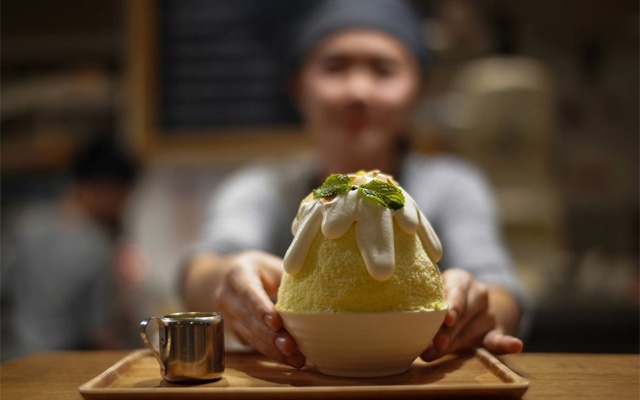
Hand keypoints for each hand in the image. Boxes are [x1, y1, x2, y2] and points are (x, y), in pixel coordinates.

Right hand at [213, 251, 305, 367]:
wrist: (235, 276)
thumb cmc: (264, 269)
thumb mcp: (274, 266)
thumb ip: (289, 279)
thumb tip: (316, 295)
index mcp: (238, 273)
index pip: (248, 292)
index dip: (261, 308)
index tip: (276, 323)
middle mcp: (228, 295)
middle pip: (248, 318)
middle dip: (270, 335)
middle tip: (290, 347)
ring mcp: (229, 315)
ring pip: (250, 335)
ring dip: (273, 350)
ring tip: (295, 359)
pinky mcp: (236, 331)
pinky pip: (254, 344)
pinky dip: (272, 352)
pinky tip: (289, 359)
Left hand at [421, 268, 522, 360]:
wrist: (471, 302)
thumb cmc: (443, 297)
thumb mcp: (436, 293)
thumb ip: (428, 305)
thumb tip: (409, 325)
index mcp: (460, 279)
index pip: (457, 293)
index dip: (451, 306)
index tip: (446, 318)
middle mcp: (477, 293)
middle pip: (462, 314)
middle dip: (445, 331)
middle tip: (433, 344)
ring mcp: (488, 313)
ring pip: (473, 329)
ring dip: (455, 342)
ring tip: (438, 352)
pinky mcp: (496, 330)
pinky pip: (500, 337)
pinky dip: (507, 343)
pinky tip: (515, 345)